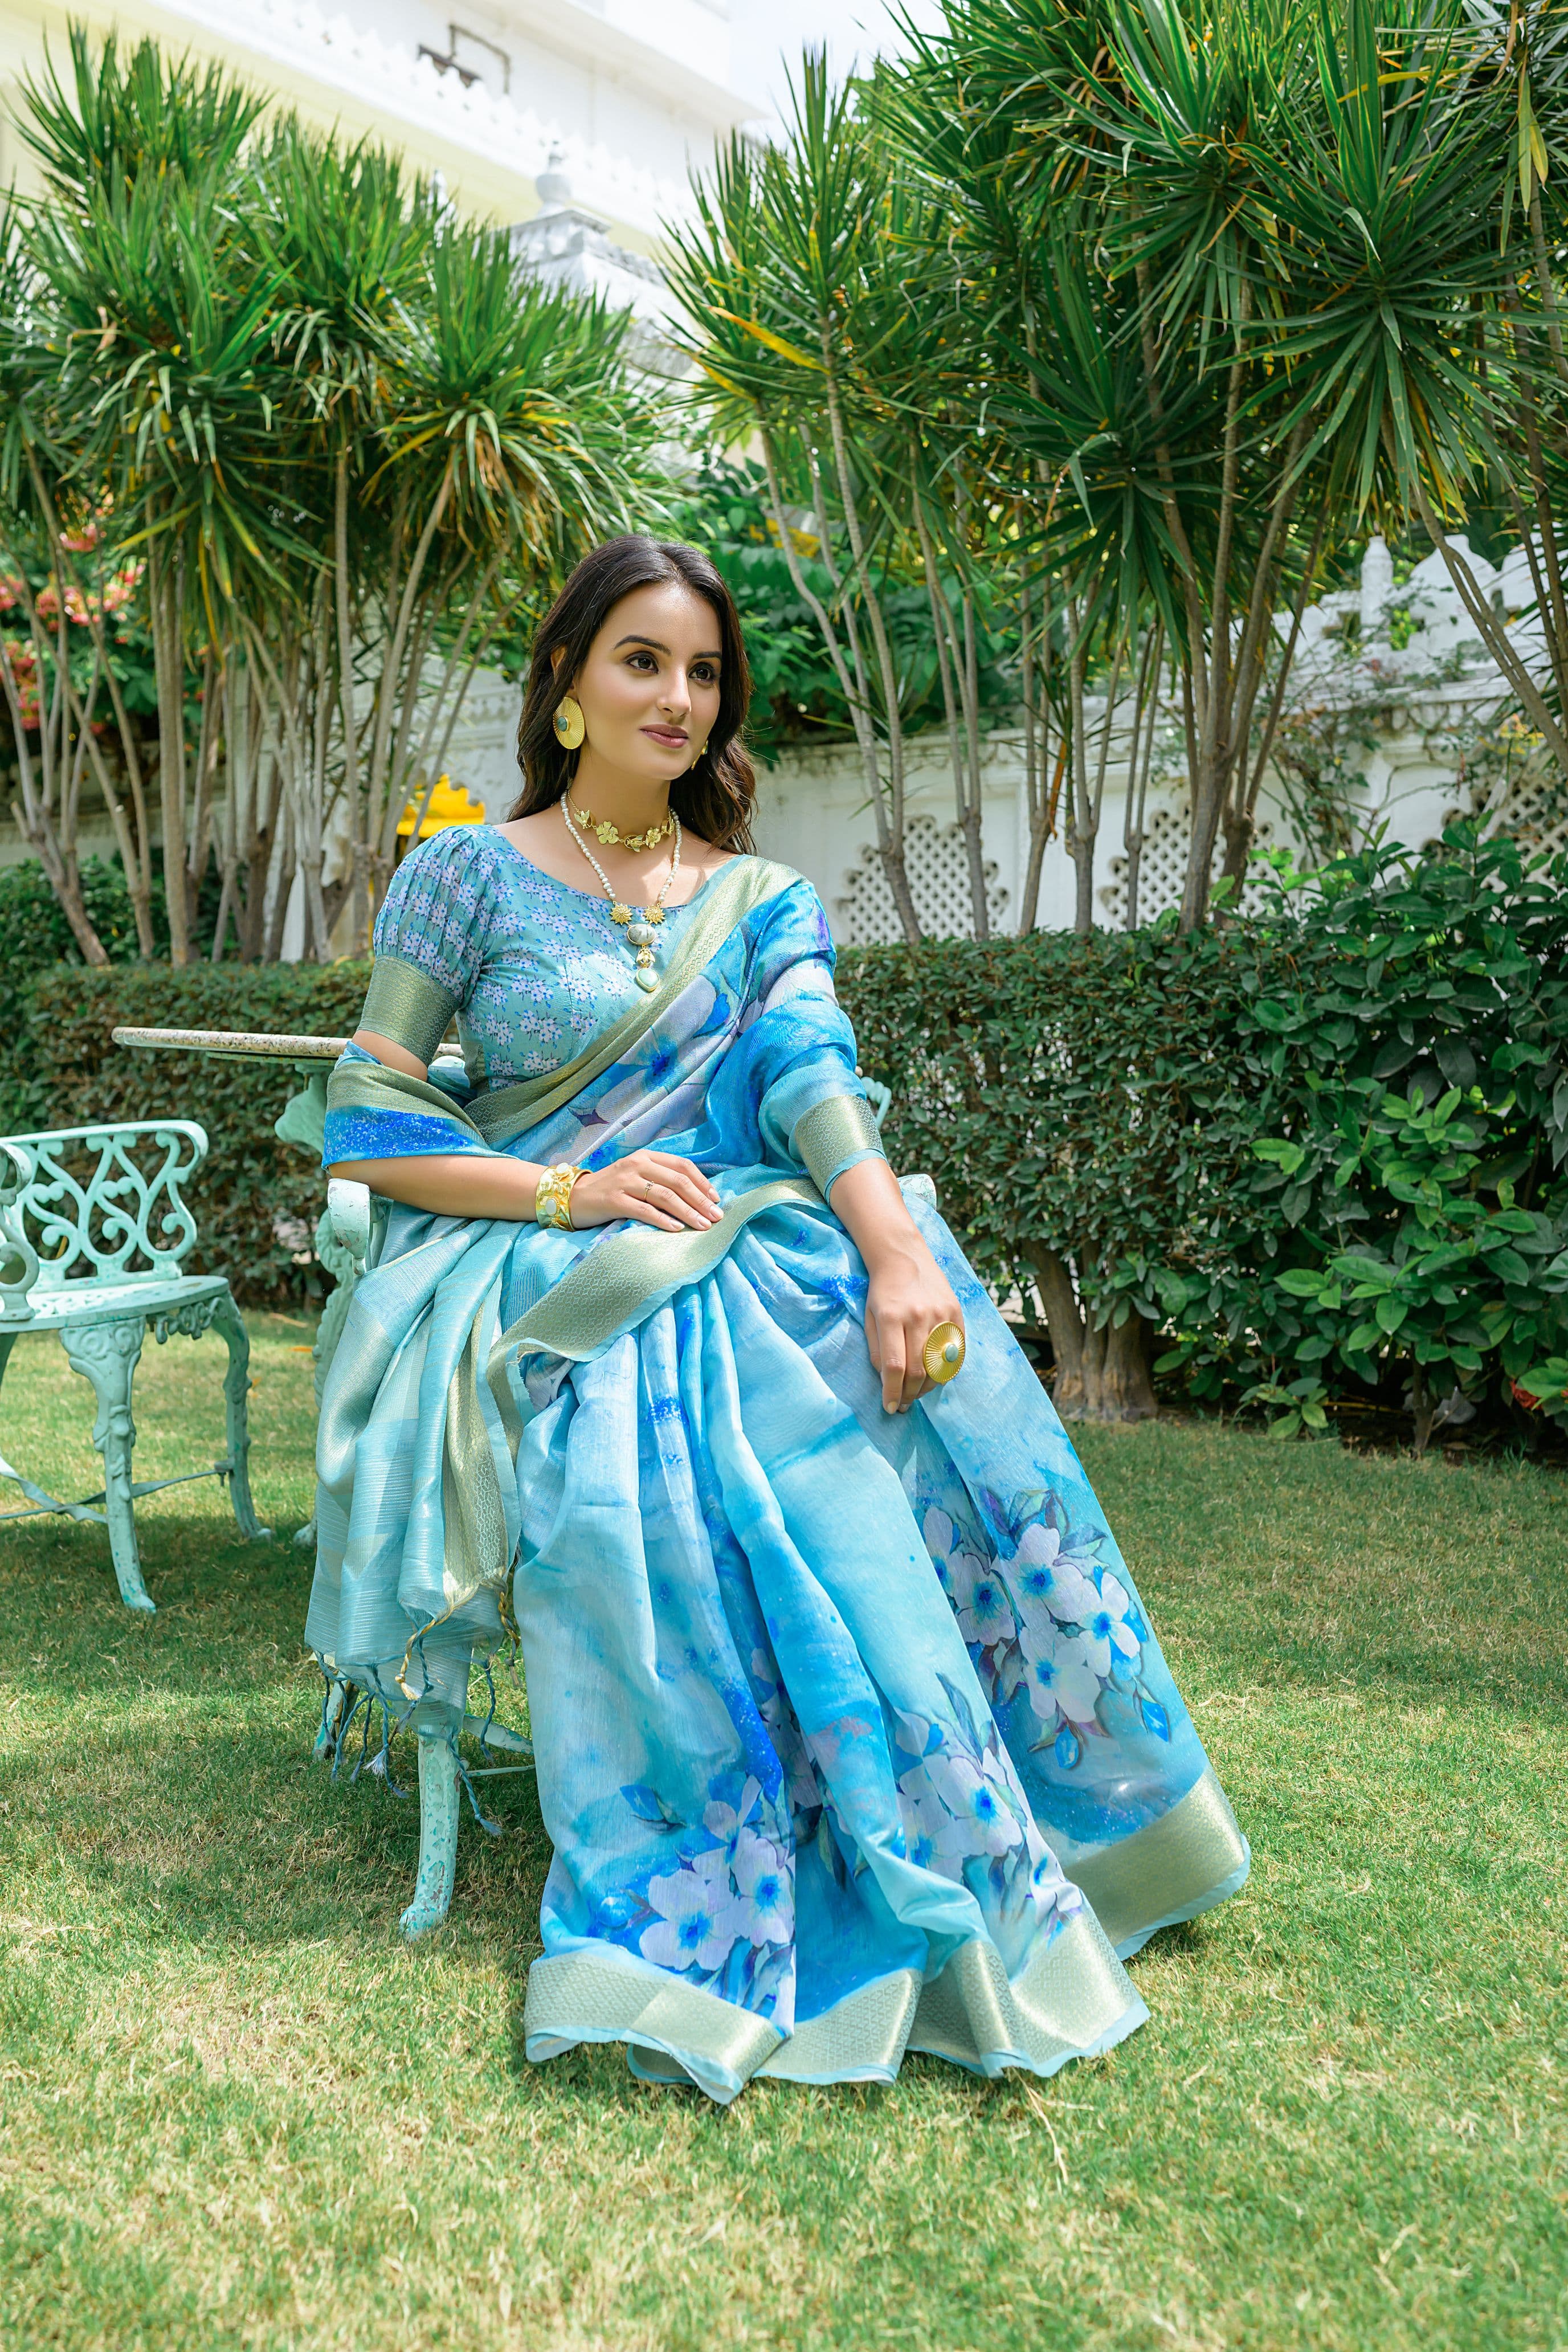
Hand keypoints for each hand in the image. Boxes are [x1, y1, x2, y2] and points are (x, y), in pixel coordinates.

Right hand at [567, 1149, 720, 1232]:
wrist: (572, 1197)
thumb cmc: (611, 1189)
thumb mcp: (637, 1176)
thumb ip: (661, 1179)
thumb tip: (697, 1196)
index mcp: (646, 1156)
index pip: (682, 1165)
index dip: (703, 1182)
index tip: (717, 1200)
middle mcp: (636, 1164)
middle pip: (678, 1180)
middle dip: (701, 1200)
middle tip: (717, 1217)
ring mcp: (624, 1181)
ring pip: (665, 1195)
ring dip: (688, 1212)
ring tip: (703, 1225)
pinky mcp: (614, 1199)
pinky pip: (644, 1210)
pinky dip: (663, 1220)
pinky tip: (677, 1229)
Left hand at [863, 1236, 963, 1413]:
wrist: (904, 1257)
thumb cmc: (882, 1292)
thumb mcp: (870, 1319)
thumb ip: (877, 1351)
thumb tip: (888, 1384)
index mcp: (891, 1317)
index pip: (895, 1366)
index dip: (892, 1393)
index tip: (890, 1408)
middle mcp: (919, 1316)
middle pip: (918, 1370)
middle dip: (909, 1394)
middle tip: (903, 1404)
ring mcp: (941, 1314)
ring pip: (939, 1365)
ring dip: (927, 1387)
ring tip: (916, 1392)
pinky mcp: (956, 1313)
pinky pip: (955, 1353)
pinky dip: (946, 1371)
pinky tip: (934, 1377)